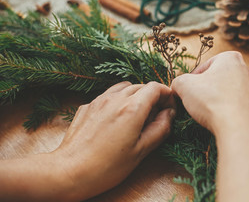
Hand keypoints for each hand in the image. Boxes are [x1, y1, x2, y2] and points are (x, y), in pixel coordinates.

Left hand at [54, 81, 175, 200]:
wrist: (70, 171)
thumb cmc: (107, 166)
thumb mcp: (141, 150)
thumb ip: (160, 128)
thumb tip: (169, 113)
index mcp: (132, 108)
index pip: (155, 87)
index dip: (166, 95)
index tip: (169, 107)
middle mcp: (115, 98)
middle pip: (141, 85)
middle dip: (152, 96)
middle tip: (156, 114)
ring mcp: (99, 100)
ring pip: (124, 87)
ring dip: (135, 95)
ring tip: (136, 114)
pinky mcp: (87, 106)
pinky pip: (108, 95)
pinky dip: (118, 100)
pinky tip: (116, 118)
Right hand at [171, 51, 248, 136]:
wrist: (241, 128)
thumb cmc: (213, 101)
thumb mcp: (185, 86)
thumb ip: (178, 81)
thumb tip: (177, 86)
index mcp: (230, 58)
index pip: (205, 65)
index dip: (192, 78)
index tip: (186, 90)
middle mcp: (246, 70)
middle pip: (218, 79)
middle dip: (206, 89)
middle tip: (195, 101)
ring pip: (229, 93)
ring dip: (217, 101)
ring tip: (208, 113)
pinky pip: (238, 107)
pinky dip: (228, 112)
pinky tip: (221, 120)